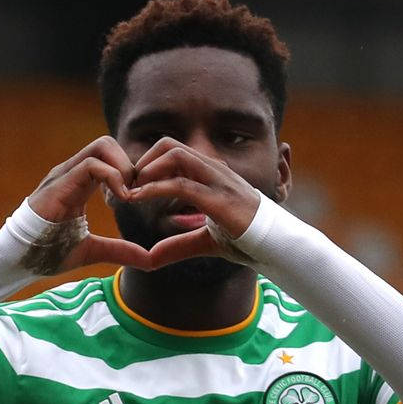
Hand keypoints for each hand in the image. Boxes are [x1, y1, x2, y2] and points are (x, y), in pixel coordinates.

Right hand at [24, 137, 155, 275]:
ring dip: (123, 169)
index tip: (134, 199)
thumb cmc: (48, 251)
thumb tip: (149, 261)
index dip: (129, 172)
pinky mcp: (60, 183)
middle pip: (108, 143)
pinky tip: (120, 201)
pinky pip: (92, 165)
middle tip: (133, 195)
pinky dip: (113, 178)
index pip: (109, 157)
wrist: (18, 257)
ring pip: (102, 145)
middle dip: (129, 164)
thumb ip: (120, 251)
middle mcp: (72, 172)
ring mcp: (65, 174)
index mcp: (80, 182)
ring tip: (126, 198)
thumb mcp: (92, 250)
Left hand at [126, 138, 263, 268]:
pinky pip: (181, 183)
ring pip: (174, 156)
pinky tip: (139, 198)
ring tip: (130, 191)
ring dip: (146, 170)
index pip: (174, 153)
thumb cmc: (247, 240)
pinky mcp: (218, 198)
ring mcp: (217, 180)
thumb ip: (179, 245)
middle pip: (169, 145)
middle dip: (143, 161)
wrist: (276, 247)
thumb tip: (151, 258)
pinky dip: (155, 188)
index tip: (131, 186)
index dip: (149, 164)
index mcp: (211, 174)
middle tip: (126, 186)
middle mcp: (214, 170)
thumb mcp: (206, 242)